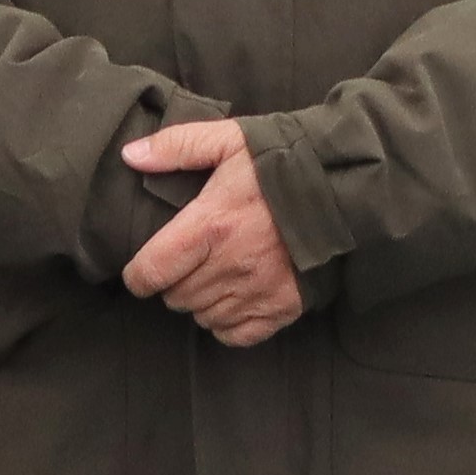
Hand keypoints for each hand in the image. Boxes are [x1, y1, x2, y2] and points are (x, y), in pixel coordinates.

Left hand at [119, 119, 307, 348]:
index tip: (144, 269)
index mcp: (210, 226)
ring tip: (215, 275)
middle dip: (174, 282)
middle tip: (190, 261)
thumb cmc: (282, 162)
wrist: (344, 186)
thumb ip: (177, 146)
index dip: (138, 275)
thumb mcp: (229, 140)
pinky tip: (233, 298)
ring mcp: (258, 290)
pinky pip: (236, 334)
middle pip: (175, 297)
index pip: (151, 271)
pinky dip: (227, 322)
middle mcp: (230, 265)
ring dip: (200, 301)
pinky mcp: (283, 307)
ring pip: (203, 316)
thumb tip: (131, 156)